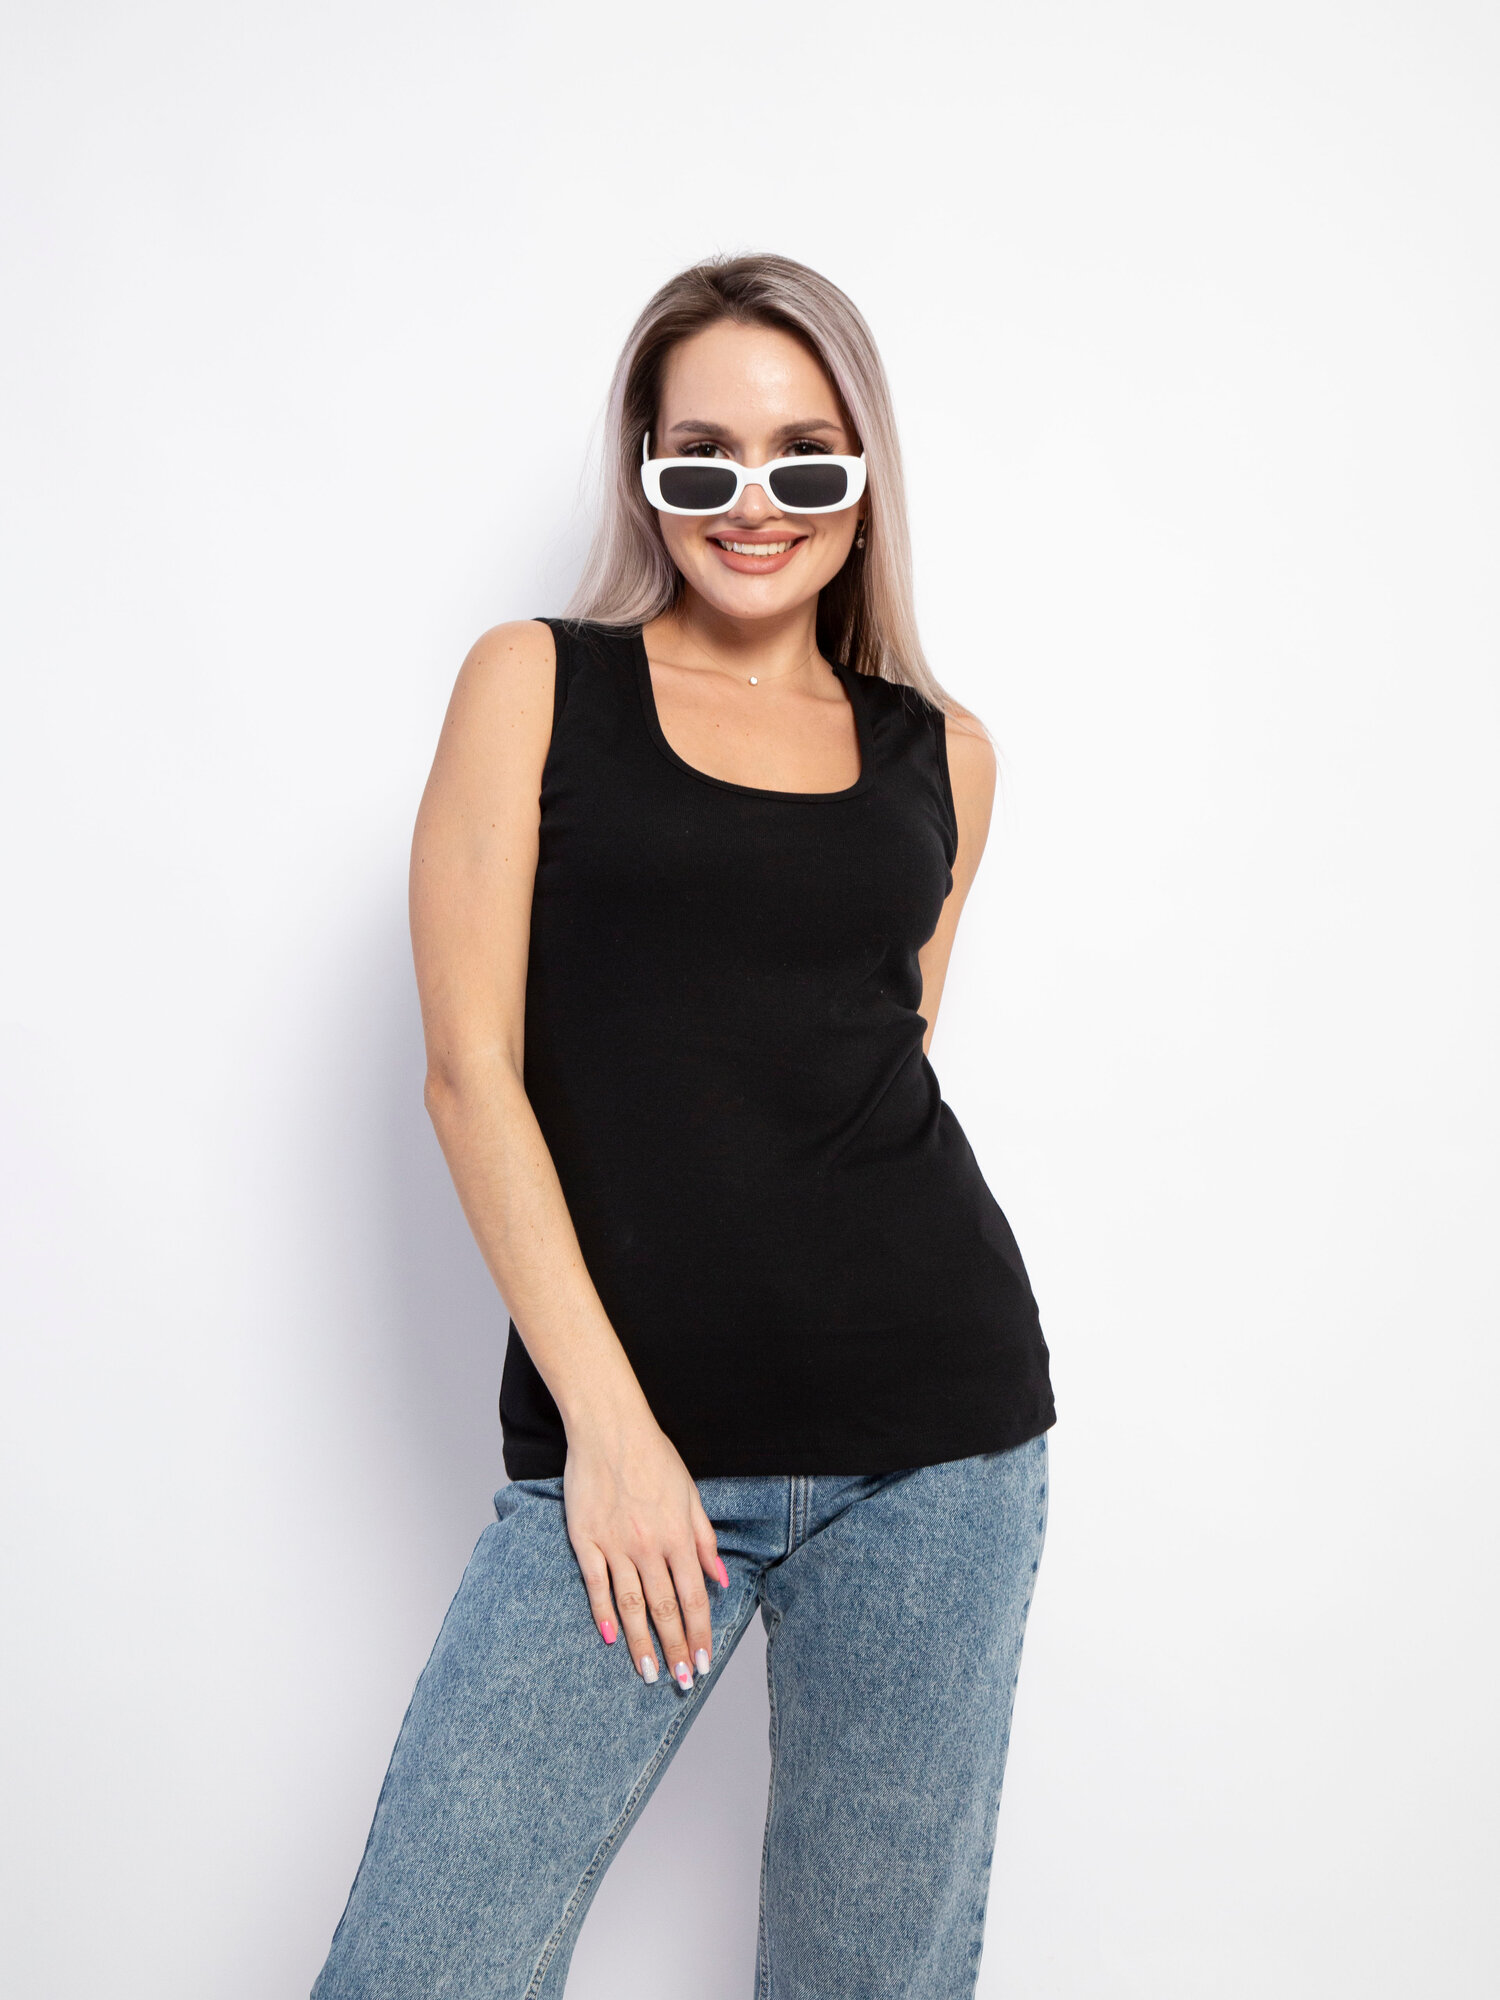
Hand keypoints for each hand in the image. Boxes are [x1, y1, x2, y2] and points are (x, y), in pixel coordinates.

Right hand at [563, 1407, 727, 1689]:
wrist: (609, 1428)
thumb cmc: (654, 1457)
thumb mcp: (691, 1494)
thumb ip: (705, 1539)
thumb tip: (721, 1579)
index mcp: (678, 1536)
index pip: (694, 1597)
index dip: (700, 1633)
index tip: (704, 1660)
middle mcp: (648, 1546)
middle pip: (665, 1609)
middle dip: (676, 1649)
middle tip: (682, 1680)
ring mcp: (615, 1545)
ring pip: (631, 1605)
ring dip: (642, 1643)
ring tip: (649, 1673)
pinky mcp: (586, 1540)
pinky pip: (596, 1585)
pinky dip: (603, 1615)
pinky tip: (611, 1639)